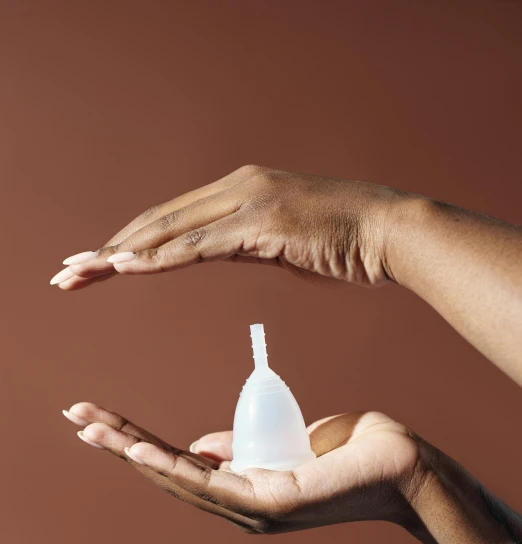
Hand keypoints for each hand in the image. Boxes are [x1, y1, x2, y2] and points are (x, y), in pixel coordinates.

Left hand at [50, 166, 403, 289]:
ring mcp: (248, 201)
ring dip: (120, 254)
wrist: (389, 233)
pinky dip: (159, 258)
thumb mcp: (282, 245)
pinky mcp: (261, 223)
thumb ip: (243, 245)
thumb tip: (215, 253)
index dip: (129, 240)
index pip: (171, 218)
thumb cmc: (343, 243)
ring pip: (169, 230)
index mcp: (241, 191)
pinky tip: (125, 267)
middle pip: (158, 220)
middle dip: (108, 247)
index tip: (96, 261)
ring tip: (79, 273)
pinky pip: (199, 245)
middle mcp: (237, 188)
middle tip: (67, 270)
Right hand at [62, 402, 428, 533]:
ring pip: (180, 478)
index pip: (175, 461)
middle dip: (118, 442)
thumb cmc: (349, 451)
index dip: (133, 440)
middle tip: (74, 417)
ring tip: (91, 429)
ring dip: (131, 451)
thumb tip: (201, 445)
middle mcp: (239, 504)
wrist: (402, 465)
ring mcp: (253, 508)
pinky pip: (213, 483)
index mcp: (240, 487)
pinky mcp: (272, 503)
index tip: (98, 418)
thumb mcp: (282, 438)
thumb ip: (240, 444)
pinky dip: (172, 465)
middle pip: (167, 470)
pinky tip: (138, 449)